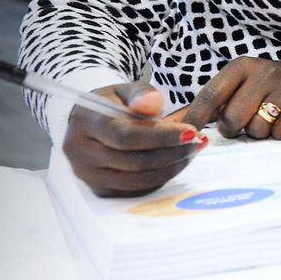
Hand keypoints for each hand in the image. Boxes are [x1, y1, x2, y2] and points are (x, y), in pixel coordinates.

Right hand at [63, 82, 205, 196]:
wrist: (89, 122)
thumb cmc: (113, 103)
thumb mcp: (126, 90)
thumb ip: (141, 94)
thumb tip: (153, 103)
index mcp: (87, 123)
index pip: (126, 135)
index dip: (162, 136)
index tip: (191, 132)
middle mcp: (81, 153)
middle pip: (134, 161)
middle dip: (174, 152)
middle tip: (199, 140)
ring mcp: (88, 175)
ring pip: (138, 179)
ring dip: (172, 166)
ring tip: (193, 150)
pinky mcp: (99, 189)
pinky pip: (136, 189)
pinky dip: (161, 177)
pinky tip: (177, 161)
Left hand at [177, 57, 280, 140]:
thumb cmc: (256, 87)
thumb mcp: (232, 87)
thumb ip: (202, 106)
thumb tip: (166, 125)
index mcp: (241, 66)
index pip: (210, 96)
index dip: (196, 119)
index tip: (189, 135)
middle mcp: (265, 71)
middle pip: (233, 118)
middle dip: (233, 129)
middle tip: (241, 123)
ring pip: (258, 128)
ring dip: (258, 132)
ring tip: (264, 120)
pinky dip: (279, 133)